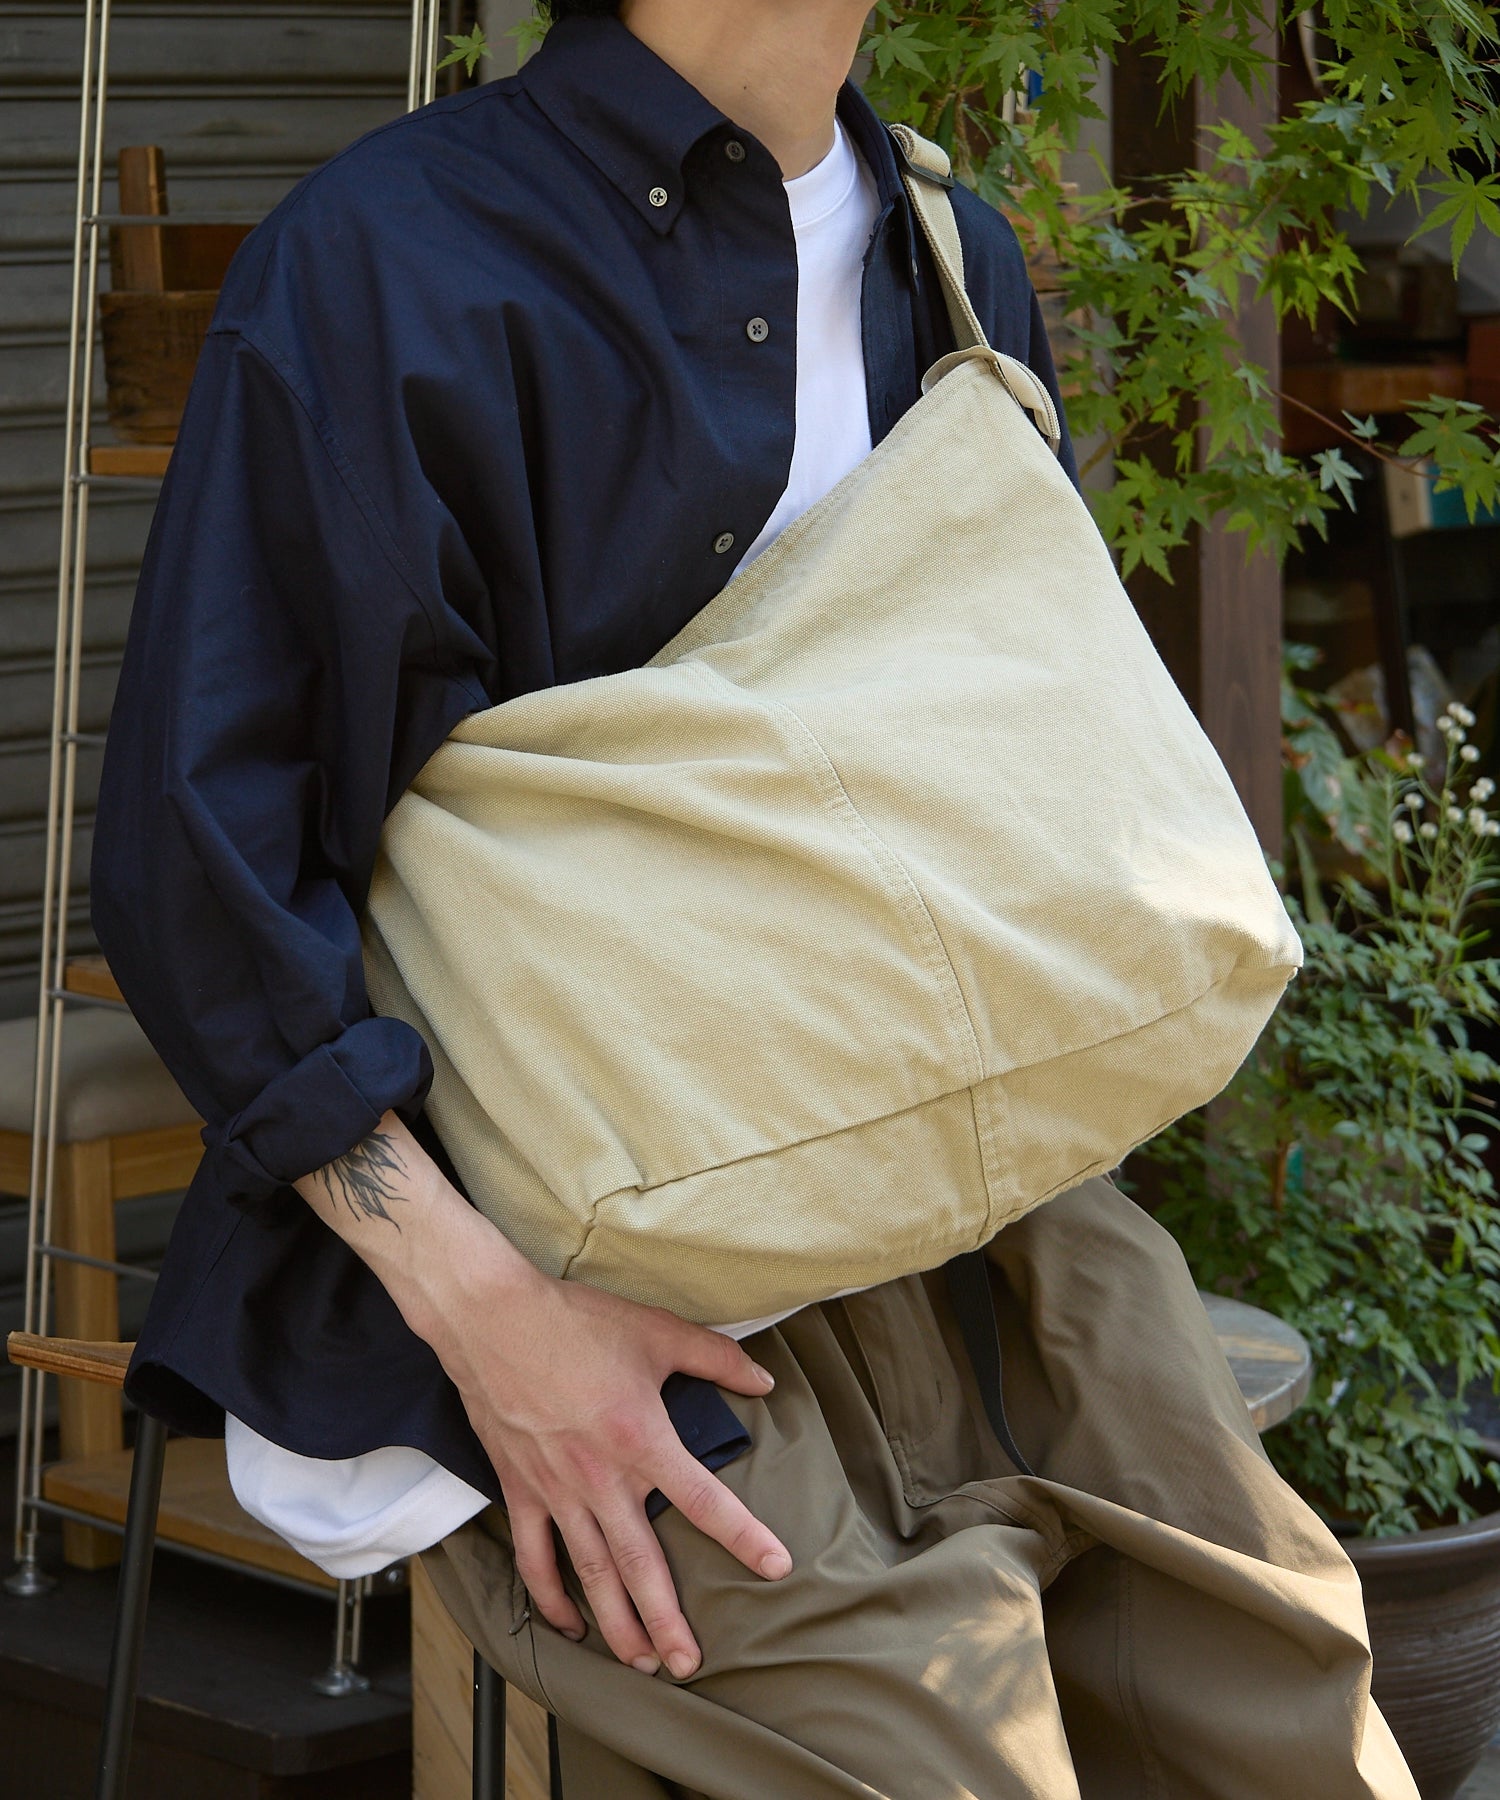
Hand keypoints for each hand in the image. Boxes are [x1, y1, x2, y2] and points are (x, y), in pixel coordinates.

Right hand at [298, 1112, 791, 1679]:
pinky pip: (535, 1558)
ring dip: (616, 1625)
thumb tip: (763, 1382)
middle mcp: (601, 1478)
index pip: (704, 1501)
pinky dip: (550, 1598)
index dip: (744, 1537)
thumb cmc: (576, 1322)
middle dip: (667, 1622)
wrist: (494, 1319)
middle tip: (689, 1664)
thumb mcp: (656, 1331)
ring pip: (591, 1574)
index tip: (776, 1568)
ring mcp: (556, 1491)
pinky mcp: (520, 1491)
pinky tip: (569, 1626)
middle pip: (642, 1565)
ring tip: (641, 1663)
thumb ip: (715, 1359)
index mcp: (642, 1439)